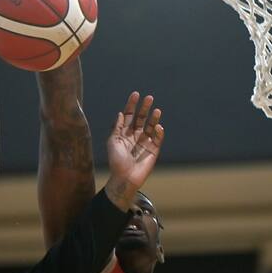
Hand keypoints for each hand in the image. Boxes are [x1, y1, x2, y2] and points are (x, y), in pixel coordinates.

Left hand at [104, 92, 164, 209]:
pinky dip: (158, 132)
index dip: (132, 104)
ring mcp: (145, 142)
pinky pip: (158, 138)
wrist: (124, 178)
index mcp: (124, 132)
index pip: (129, 115)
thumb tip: (121, 113)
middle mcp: (135, 135)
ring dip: (154, 117)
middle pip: (141, 118)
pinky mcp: (153, 149)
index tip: (135, 94)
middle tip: (149, 98)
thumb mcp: (113, 142)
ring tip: (156, 110)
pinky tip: (157, 126)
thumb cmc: (116, 161)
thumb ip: (117, 128)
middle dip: (144, 108)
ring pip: (151, 126)